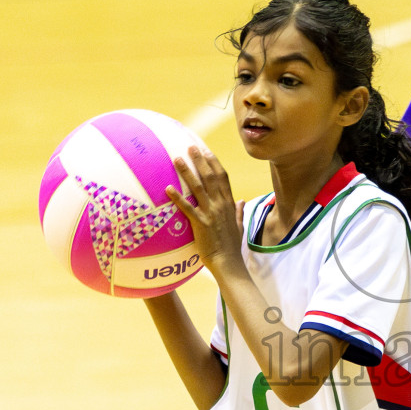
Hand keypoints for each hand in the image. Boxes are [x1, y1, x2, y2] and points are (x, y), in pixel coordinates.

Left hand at [167, 147, 244, 273]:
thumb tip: (242, 201)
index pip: (222, 177)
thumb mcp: (239, 226)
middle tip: (190, 147)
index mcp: (229, 204)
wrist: (229, 262)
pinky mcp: (201, 224)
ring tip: (177, 159)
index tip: (206, 151)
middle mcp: (221, 205)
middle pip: (210, 177)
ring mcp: (211, 214)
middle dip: (200, 161)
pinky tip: (168, 188)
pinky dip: (177, 197)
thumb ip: (240, 211)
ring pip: (198, 188)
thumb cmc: (232, 246)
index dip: (214, 163)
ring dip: (187, 172)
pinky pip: (187, 208)